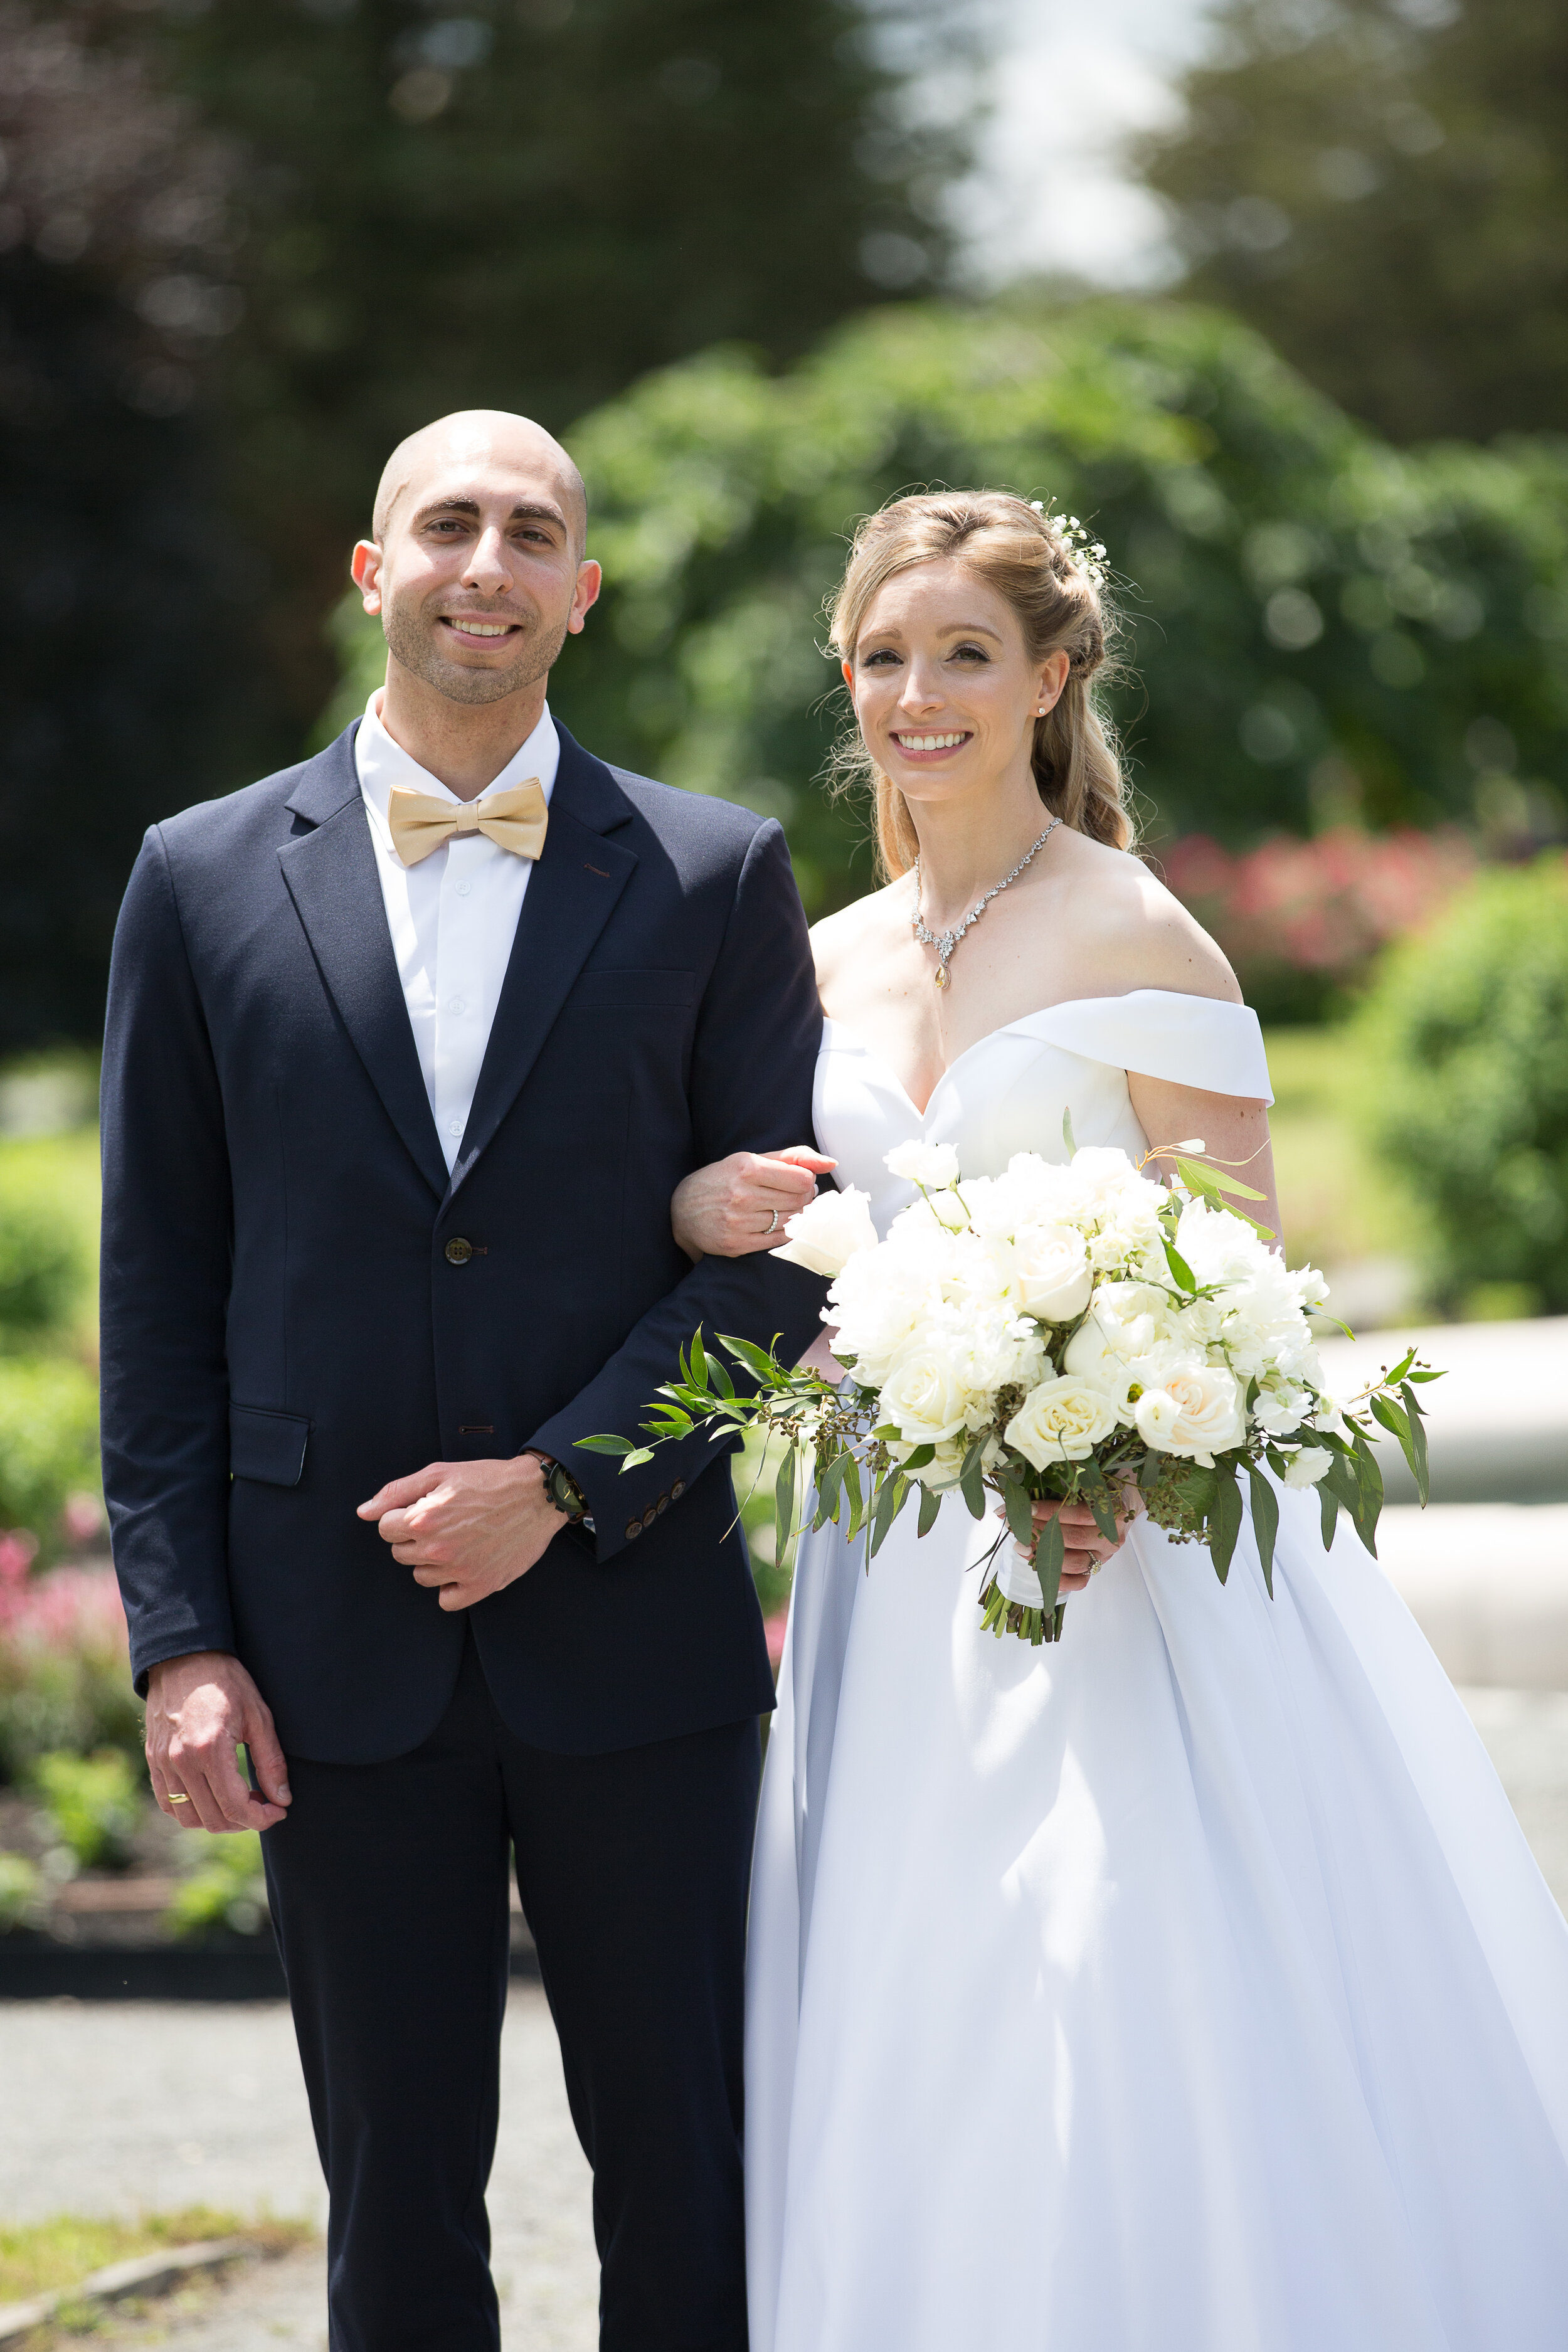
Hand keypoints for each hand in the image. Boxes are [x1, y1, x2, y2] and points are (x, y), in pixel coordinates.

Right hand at [145, 1651, 290, 1834]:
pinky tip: (211, 1797)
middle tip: (263, 1806)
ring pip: (188, 1817)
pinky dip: (190, 1810)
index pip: (235, 1806)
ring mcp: (162, 1763)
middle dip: (244, 1821)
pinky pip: (168, 1803)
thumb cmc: (227, 1682)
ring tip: (239, 1803)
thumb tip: (282, 1799)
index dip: (261, 1818)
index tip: (278, 1812)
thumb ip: (270, 1761)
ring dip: (217, 1820)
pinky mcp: (153, 1760)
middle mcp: (181, 1762)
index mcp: (209, 1750)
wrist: (184, 1658)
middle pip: (213, 1818)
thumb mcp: (258, 1716)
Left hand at [357, 1452, 565, 1610]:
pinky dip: (451, 1587)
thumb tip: (364, 1512)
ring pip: (421, 1576)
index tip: (423, 1510)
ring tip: (457, 1540)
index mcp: (424, 1518)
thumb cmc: (488, 1480)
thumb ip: (397, 1492)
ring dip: (432, 1562)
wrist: (537, 1494)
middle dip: (415, 1539)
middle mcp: (438, 1548)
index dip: (401, 1517)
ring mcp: (459, 1570)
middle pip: (401, 1554)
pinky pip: (446, 1600)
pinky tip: (464, 1565)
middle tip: (444, 1523)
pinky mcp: (481, 1585)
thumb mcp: (439, 1473)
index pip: (385, 1529)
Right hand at [671, 1145, 835, 1260]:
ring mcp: (738, 1222)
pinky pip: (777, 1241)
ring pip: (790, 1222)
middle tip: (795, 1197)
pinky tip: (776, 1224)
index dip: (807, 1182)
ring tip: (784, 1209)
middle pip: (799, 1201)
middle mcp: (742, 1195)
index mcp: (747, 1167)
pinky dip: (784, 1233)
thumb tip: (831, 1163)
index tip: (800, 1182)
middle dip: (804, 1199)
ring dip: (795, 1216)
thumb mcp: (751, 1159)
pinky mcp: (736, 1245)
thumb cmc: (723, 1179)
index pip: (802, 1179)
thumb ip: (793, 1157)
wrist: (681, 1209)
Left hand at [1022, 1496, 1131, 1593]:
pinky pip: (1079, 1582)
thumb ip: (1062, 1488)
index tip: (1028, 1508)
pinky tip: (1036, 1565)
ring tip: (1022, 1544)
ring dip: (1045, 1555)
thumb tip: (1024, 1493)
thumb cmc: (1099, 1490)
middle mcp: (1110, 1537)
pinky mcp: (1096, 1568)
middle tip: (1019, 1525)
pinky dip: (1057, 1578)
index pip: (1079, 1514)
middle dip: (1041, 1531)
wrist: (1122, 1502)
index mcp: (1112, 1513)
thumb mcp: (1087, 1483)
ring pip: (1075, 1562)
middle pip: (1074, 1538)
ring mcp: (1103, 1556)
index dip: (1050, 1511)